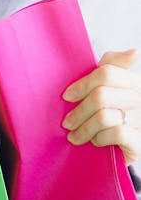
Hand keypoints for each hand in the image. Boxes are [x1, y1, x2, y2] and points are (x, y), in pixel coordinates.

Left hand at [62, 49, 140, 165]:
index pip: (107, 73)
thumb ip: (114, 68)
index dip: (83, 84)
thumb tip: (135, 52)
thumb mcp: (111, 90)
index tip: (67, 96)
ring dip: (84, 128)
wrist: (126, 148)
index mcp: (134, 82)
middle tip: (67, 122)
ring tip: (75, 136)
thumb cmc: (114, 116)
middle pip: (101, 96)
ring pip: (104, 117)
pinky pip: (115, 134)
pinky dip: (99, 138)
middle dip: (79, 111)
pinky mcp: (140, 141)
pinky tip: (95, 142)